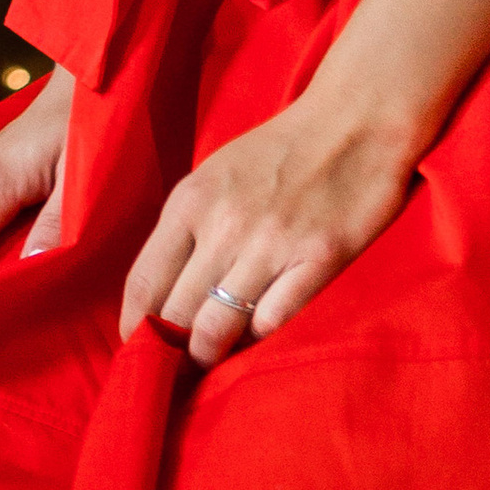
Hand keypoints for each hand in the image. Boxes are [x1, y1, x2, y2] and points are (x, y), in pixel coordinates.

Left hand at [121, 93, 417, 366]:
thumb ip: (189, 230)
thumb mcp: (216, 176)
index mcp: (191, 201)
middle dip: (172, 351)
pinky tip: (259, 336)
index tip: (138, 352)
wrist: (355, 119)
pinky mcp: (319, 259)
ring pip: (219, 327)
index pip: (143, 282)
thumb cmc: (280, 151)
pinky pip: (274, 320)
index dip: (134, 328)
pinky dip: (260, 338)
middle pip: (176, 314)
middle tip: (177, 370)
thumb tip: (162, 295)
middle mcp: (224, 224)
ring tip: (214, 361)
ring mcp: (271, 244)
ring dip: (211, 353)